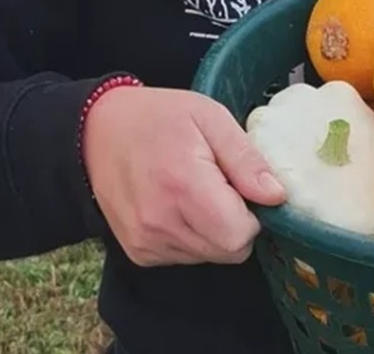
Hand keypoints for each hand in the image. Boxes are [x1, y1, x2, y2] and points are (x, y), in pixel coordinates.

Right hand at [81, 85, 285, 266]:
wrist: (97, 130)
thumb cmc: (159, 117)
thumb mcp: (210, 117)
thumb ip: (246, 159)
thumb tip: (277, 196)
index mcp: (183, 184)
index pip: (239, 235)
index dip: (252, 214)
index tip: (240, 187)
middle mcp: (160, 221)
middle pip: (227, 251)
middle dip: (235, 224)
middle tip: (220, 187)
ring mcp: (145, 241)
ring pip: (208, 256)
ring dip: (213, 231)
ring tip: (194, 192)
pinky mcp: (137, 251)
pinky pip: (184, 257)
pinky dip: (191, 237)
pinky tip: (176, 205)